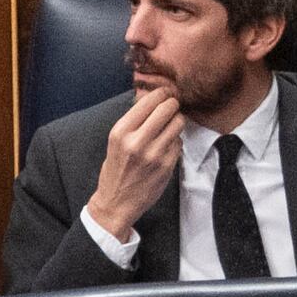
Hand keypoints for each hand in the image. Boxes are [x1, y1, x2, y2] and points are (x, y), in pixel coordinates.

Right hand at [82, 82, 187, 240]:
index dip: (161, 94)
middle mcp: (137, 141)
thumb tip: (151, 95)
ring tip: (169, 126)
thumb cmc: (115, 169)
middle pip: (168, 108)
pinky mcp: (168, 165)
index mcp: (121, 132)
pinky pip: (180, 142)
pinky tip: (166, 146)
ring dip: (177, 121)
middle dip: (172, 104)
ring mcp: (155, 154)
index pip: (149, 101)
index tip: (165, 93)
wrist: (116, 203)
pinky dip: (176, 140)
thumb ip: (134, 120)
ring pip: (178, 123)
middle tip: (171, 107)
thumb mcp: (116, 141)